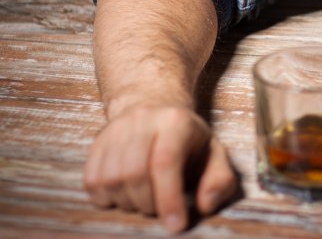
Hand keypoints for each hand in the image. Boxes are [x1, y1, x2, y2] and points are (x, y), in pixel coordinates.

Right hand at [83, 104, 236, 233]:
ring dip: (127, 203)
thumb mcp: (214, 153)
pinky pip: (91, 180)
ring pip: (110, 178)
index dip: (169, 198)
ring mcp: (115, 129)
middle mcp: (142, 120)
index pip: (165, 162)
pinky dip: (105, 198)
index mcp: (176, 121)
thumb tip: (206, 205)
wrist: (156, 106)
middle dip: (148, 203)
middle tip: (160, 210)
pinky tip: (124, 196)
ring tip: (144, 202)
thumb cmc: (189, 139)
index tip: (176, 225)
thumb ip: (219, 180)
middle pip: (134, 172)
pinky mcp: (97, 141)